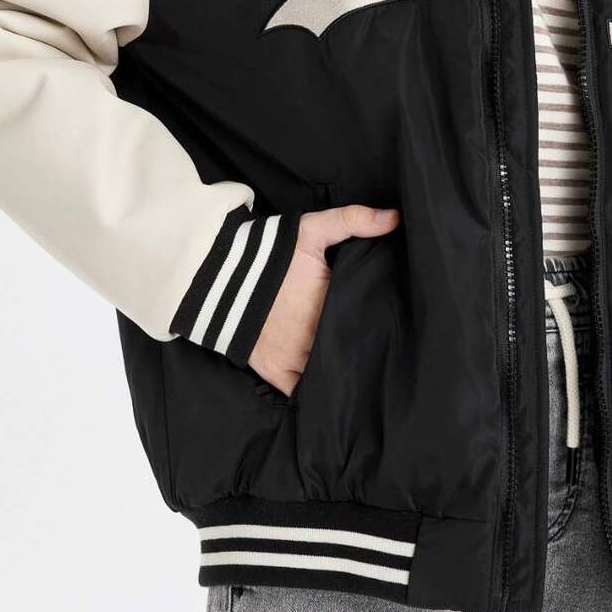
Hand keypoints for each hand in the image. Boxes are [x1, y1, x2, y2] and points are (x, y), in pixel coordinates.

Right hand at [248, 203, 400, 397]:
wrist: (217, 276)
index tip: (390, 330)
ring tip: (358, 372)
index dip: (381, 331)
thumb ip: (353, 221)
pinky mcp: (276, 372)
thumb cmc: (269, 254)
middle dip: (363, 352)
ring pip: (330, 375)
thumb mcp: (312, 229)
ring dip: (341, 372)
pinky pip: (302, 392)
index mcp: (332, 310)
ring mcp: (296, 360)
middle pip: (351, 353)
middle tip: (377, 351)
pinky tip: (329, 390)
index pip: (367, 328)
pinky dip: (315, 392)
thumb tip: (394, 218)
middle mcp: (316, 341)